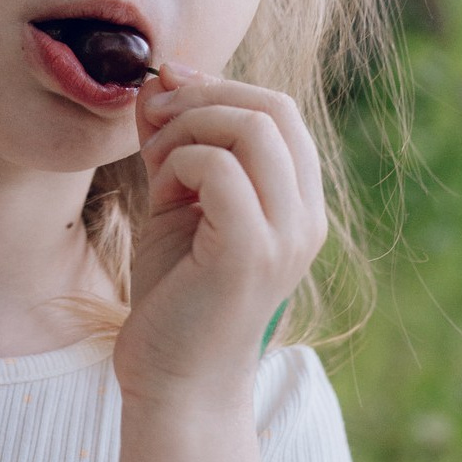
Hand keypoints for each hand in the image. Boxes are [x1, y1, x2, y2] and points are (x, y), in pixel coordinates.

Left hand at [115, 69, 327, 408]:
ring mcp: (284, 235)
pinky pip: (219, 167)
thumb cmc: (175, 295)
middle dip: (205, 93)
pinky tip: (163, 194)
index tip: (167, 89)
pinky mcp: (250, 253)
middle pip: (275, 108)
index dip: (220, 85)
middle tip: (156, 113)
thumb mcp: (178, 202)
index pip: (280, 110)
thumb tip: (160, 78)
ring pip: (254, 127)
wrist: (173, 383)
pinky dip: (180, 162)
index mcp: (298, 203)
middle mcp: (305, 217)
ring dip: (191, 125)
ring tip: (158, 160)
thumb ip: (177, 145)